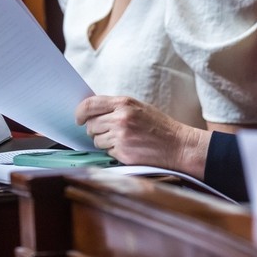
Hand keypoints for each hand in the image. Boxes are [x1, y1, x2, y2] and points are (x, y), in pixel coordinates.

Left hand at [75, 95, 195, 172]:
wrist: (178, 145)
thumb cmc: (159, 127)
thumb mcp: (139, 108)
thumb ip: (116, 108)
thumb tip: (92, 112)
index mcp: (124, 103)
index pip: (90, 104)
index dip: (80, 112)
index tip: (79, 119)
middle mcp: (120, 118)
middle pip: (91, 125)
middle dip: (96, 130)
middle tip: (111, 132)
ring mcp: (121, 136)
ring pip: (96, 140)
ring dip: (105, 142)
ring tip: (124, 140)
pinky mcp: (122, 152)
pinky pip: (106, 152)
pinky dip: (114, 152)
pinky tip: (129, 148)